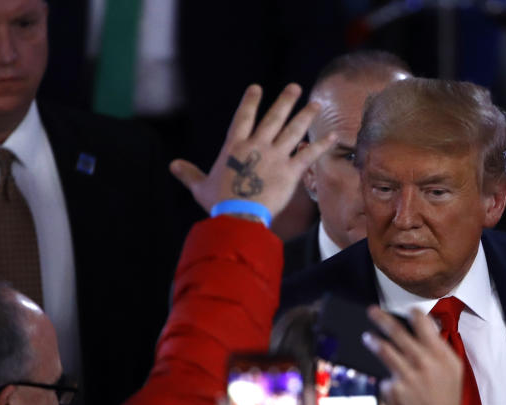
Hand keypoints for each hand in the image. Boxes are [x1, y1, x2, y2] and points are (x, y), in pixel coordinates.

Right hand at [170, 84, 335, 217]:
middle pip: (274, 117)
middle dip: (285, 101)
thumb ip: (189, 174)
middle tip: (295, 87)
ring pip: (294, 131)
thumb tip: (172, 165)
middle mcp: (257, 145)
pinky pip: (309, 154)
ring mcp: (276, 156)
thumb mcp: (200, 186)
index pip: (243, 117)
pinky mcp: (291, 171)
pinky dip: (322, 145)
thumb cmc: (218, 202)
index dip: (250, 101)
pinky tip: (333, 135)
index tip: (256, 88)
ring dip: (306, 116)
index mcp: (235, 146)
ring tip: (316, 104)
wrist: (239, 215)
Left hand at [363, 306, 462, 404]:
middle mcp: (421, 361)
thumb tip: (426, 326)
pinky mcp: (392, 389)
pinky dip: (387, 377)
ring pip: (383, 350)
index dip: (412, 313)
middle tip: (371, 311)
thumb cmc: (447, 395)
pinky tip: (392, 382)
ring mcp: (405, 375)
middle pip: (396, 331)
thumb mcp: (453, 368)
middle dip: (381, 318)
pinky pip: (385, 376)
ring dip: (373, 340)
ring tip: (367, 336)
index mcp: (439, 353)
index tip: (406, 311)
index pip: (422, 322)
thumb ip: (439, 346)